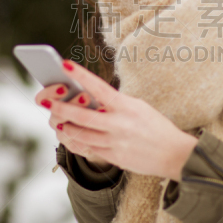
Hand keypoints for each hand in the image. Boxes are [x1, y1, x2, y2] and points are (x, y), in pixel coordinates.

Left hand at [34, 60, 197, 180]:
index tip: (64, 65)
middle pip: (82, 115)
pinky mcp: (115, 157)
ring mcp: (115, 142)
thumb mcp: (139, 108)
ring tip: (59, 123)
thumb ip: (116, 104)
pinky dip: (81, 142)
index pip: (99, 87)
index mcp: (126, 106)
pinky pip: (91, 149)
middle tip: (47, 102)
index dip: (80, 75)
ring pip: (82, 135)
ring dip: (67, 128)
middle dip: (61, 108)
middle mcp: (119, 123)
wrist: (174, 154)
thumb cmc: (156, 127)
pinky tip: (75, 138)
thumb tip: (94, 99)